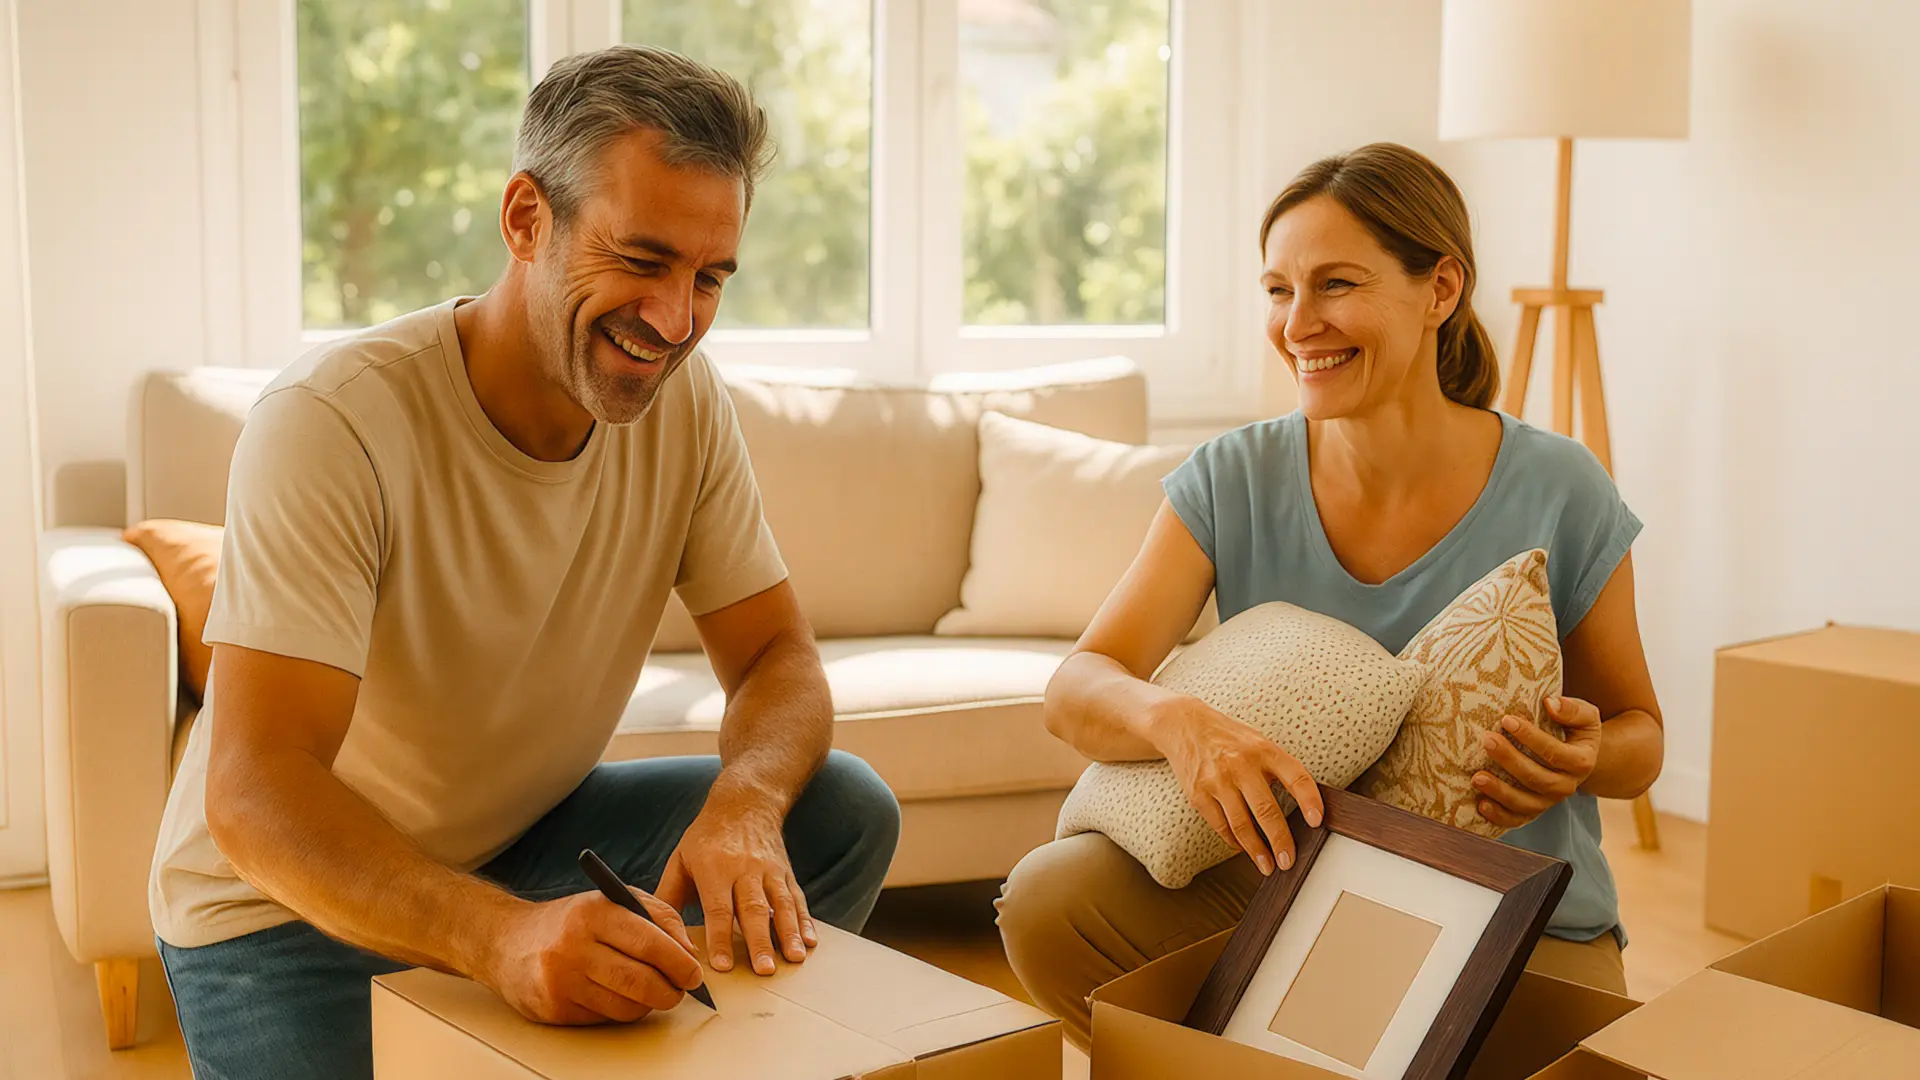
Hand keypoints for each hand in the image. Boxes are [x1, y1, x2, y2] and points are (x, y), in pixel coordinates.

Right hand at [478, 888, 703, 1025]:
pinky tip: (617, 996)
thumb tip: (688, 951)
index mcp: (593, 913)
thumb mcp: (613, 901)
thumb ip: (657, 916)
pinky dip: (620, 1011)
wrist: (508, 942)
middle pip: (639, 981)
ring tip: (652, 992)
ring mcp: (561, 981)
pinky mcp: (554, 1009)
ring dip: (648, 1004)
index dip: (679, 962)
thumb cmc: (571, 921)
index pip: (649, 942)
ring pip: (625, 1007)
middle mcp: (573, 946)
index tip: (694, 973)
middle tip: (680, 990)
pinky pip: (604, 1019)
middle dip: (670, 991)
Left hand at [655, 794, 816, 975]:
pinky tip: (810, 941)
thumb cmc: (706, 837)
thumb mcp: (680, 859)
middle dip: (760, 942)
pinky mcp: (786, 872)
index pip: (718, 907)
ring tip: (794, 959)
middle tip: (764, 970)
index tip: (722, 965)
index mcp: (714, 868)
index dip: (720, 937)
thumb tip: (656, 933)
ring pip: (781, 905)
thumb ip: (669, 897)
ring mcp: (770, 870)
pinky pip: (797, 898)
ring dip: (789, 933)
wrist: (745, 802)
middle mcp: (745, 869)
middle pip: (753, 909)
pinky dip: (805, 920)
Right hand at [1153, 695, 1323, 874]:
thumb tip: (1302, 808)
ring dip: (1256, 850)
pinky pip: (1220, 825)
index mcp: (1264, 750)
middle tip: (1288, 861)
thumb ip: (1277, 769)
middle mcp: (1241, 764)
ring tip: (1267, 865)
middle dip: (1280, 841)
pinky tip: (1242, 848)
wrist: (1184, 726)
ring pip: (1241, 824)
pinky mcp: (1198, 793)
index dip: (1309, 799)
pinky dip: (1234, 841)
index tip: (1317, 821)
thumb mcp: (1259, 743)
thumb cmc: (1230, 739)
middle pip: (1266, 810)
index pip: (1295, 776)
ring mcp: (1217, 780)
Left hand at [1475, 694, 1603, 828]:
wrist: (1578, 756)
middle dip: (1509, 760)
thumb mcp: (1585, 715)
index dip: (1530, 737)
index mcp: (1582, 762)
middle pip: (1537, 779)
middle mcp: (1567, 786)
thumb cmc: (1575, 729)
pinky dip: (1499, 816)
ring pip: (1525, 803)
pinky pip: (1517, 820)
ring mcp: (1549, 802)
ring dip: (1500, 792)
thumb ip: (1573, 709)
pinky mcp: (1533, 811)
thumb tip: (1550, 703)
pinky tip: (1481, 804)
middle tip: (1487, 740)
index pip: (1554, 753)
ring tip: (1476, 777)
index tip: (1506, 719)